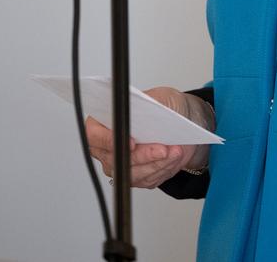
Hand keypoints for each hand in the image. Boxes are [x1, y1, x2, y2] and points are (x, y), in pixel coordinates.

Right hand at [84, 86, 210, 187]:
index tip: (131, 141)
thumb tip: (143, 113)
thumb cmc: (164, 106)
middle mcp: (107, 147)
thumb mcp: (158, 97)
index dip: (110, 140)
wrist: (181, 120)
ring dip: (157, 163)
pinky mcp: (137, 177)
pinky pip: (148, 179)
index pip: (95, 135)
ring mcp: (121, 164)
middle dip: (143, 155)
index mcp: (102, 123)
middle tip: (162, 149)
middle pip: (116, 159)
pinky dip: (163, 169)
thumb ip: (147, 105)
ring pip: (134, 173)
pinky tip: (174, 158)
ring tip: (175, 151)